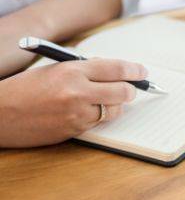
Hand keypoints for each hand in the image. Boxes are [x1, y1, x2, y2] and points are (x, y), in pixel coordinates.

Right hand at [0, 59, 146, 147]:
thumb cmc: (25, 88)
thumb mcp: (56, 69)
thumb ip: (85, 69)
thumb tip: (115, 72)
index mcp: (72, 70)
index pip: (116, 68)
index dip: (135, 70)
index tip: (143, 71)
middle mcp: (77, 92)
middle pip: (123, 91)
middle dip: (131, 89)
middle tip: (131, 88)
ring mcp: (76, 114)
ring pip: (114, 110)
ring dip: (116, 105)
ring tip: (106, 100)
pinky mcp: (73, 131)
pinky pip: (98, 123)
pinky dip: (99, 117)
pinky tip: (90, 111)